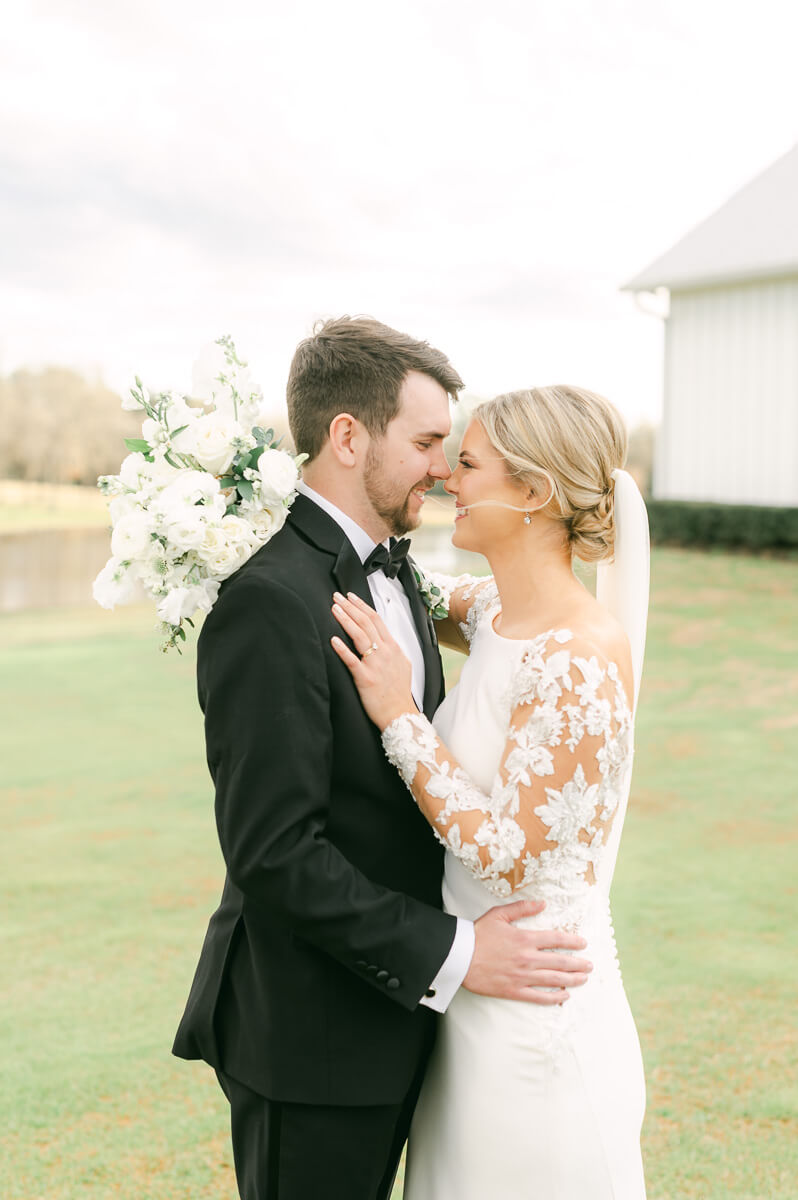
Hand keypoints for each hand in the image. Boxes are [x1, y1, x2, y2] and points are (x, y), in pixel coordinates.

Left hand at [331, 592, 416, 729]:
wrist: (400, 714)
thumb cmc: (398, 693)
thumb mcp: (402, 665)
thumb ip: (392, 650)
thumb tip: (384, 641)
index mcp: (393, 648)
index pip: (376, 619)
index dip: (362, 605)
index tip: (351, 597)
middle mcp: (385, 652)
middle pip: (366, 623)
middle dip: (350, 607)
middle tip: (337, 596)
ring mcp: (375, 664)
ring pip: (359, 635)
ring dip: (345, 619)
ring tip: (334, 609)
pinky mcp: (365, 678)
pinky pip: (352, 660)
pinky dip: (342, 648)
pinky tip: (333, 639)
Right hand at [464, 900, 592, 1005]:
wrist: (459, 957)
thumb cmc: (478, 934)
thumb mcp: (499, 914)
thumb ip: (522, 908)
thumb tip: (543, 903)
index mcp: (525, 938)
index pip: (556, 940)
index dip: (572, 942)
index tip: (583, 943)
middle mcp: (528, 958)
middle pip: (560, 962)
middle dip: (578, 964)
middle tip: (590, 965)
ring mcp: (522, 976)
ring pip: (554, 979)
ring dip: (572, 980)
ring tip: (584, 979)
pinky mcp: (514, 991)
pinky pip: (539, 997)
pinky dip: (554, 997)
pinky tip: (564, 996)